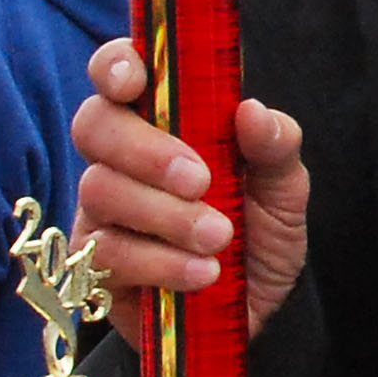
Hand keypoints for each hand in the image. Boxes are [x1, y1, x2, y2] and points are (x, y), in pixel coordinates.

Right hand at [69, 39, 310, 339]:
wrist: (257, 311)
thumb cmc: (260, 233)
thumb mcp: (283, 189)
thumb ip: (275, 147)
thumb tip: (251, 111)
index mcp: (161, 120)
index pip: (117, 71)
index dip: (115, 65)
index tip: (135, 80)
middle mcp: (120, 159)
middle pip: (94, 125)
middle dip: (145, 150)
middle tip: (201, 180)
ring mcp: (102, 212)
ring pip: (101, 190)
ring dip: (165, 214)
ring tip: (220, 238)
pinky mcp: (96, 267)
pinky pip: (109, 254)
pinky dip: (162, 262)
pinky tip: (204, 272)